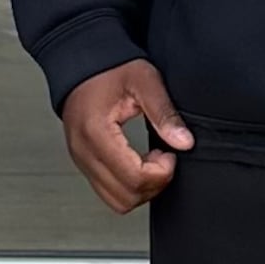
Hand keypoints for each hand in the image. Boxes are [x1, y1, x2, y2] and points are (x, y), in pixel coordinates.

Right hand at [60, 60, 190, 213]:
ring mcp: (80, 160)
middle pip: (126, 196)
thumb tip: (184, 142)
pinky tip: (137, 162)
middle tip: (163, 157)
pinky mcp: (83, 163)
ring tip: (150, 160)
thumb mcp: (144, 81)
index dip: (161, 173)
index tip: (169, 153)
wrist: (81, 62)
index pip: (134, 177)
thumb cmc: (109, 69)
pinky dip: (128, 186)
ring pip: (116, 201)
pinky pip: (107, 192)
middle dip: (154, 184)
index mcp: (96, 131)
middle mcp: (84, 151)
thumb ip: (164, 112)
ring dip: (141, 189)